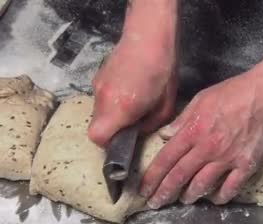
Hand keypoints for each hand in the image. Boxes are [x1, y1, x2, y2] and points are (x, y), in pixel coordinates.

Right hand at [88, 28, 177, 145]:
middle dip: (112, 129)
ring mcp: (97, 87)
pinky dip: (111, 101)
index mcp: (120, 108)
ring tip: (133, 104)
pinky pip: (101, 98)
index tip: (124, 139)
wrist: (148, 37)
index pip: (97, 137)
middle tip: (131, 123)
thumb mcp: (164, 107)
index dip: (109, 143)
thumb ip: (148, 126)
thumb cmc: (162, 72)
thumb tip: (137, 132)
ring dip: (112, 114)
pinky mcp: (97, 77)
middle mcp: (103, 99)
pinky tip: (129, 91)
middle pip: (96, 126)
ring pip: (98, 112)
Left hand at [141, 69, 262, 207]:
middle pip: (180, 176)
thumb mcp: (202, 99)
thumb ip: (182, 120)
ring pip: (202, 185)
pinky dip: (220, 196)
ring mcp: (227, 159)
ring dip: (190, 196)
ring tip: (184, 200)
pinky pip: (230, 187)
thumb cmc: (235, 92)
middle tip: (156, 203)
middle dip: (164, 193)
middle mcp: (207, 148)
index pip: (166, 159)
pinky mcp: (246, 165)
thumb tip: (165, 136)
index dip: (152, 177)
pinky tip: (215, 199)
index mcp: (193, 131)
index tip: (144, 189)